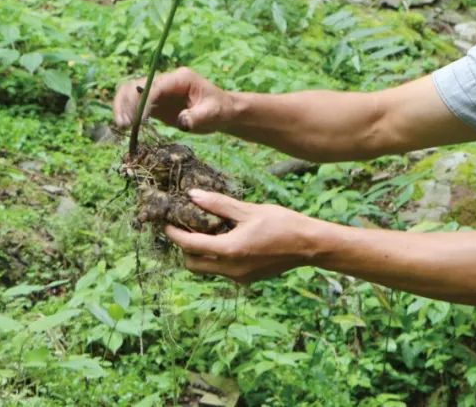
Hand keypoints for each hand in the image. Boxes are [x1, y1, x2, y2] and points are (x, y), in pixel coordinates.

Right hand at [112, 67, 231, 131]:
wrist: (221, 112)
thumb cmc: (219, 110)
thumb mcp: (212, 113)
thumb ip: (197, 117)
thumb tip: (181, 121)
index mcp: (180, 78)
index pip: (155, 86)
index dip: (144, 101)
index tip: (140, 120)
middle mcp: (166, 81)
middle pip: (137, 85)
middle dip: (128, 103)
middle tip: (125, 124)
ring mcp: (159, 91)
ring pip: (131, 92)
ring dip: (123, 106)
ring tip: (122, 126)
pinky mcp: (155, 103)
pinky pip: (135, 104)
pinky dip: (127, 112)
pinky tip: (126, 127)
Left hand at [163, 189, 319, 283]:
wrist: (309, 245)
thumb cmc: (282, 223)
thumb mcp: (249, 210)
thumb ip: (219, 205)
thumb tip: (193, 195)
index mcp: (229, 250)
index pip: (190, 245)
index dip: (174, 234)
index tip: (167, 223)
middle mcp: (231, 269)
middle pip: (192, 264)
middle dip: (185, 248)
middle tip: (187, 228)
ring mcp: (239, 277)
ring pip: (207, 269)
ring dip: (202, 254)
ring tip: (209, 232)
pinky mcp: (248, 279)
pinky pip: (223, 271)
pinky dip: (217, 258)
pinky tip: (228, 241)